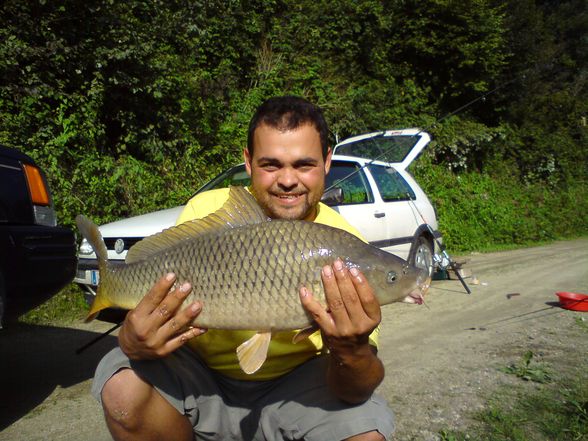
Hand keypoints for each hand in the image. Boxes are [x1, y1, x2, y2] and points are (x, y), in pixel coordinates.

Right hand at [118, 273, 205, 359]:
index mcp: (137, 317)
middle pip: (164, 311)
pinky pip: (182, 340)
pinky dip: (193, 333)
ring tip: (198, 305)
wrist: (130, 352)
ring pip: (175, 326)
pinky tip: (203, 326)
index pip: (151, 299)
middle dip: (177, 298)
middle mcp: (146, 329)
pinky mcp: (165, 351)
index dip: (161, 287)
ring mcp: (156, 341)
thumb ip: (151, 304)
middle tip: (188, 286)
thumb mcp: (136, 313)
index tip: (172, 275)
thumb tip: (171, 287)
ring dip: (188, 315)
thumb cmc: (135, 326)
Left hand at [300, 259, 383, 402]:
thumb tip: (349, 271)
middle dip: (342, 279)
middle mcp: (359, 325)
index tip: (353, 269)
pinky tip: (304, 289)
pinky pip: (317, 314)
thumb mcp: (368, 316)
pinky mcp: (328, 332)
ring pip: (335, 304)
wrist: (351, 354)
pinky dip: (309, 301)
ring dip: (329, 285)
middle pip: (350, 299)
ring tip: (325, 270)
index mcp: (373, 319)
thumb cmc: (359, 327)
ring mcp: (343, 330)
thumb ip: (362, 299)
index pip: (369, 299)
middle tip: (337, 264)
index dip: (361, 283)